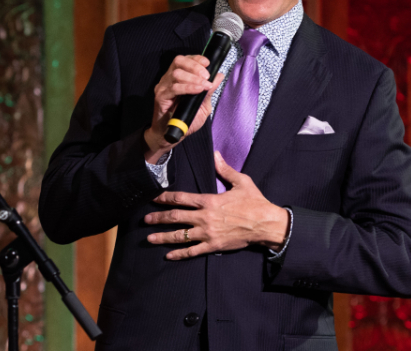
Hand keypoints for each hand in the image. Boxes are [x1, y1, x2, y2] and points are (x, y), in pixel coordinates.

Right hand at [144, 55, 224, 162]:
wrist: (173, 135)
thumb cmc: (187, 119)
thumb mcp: (203, 104)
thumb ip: (209, 90)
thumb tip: (219, 76)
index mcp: (178, 77)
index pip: (185, 60)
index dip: (197, 58)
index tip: (208, 63)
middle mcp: (169, 79)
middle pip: (179, 61)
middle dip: (195, 66)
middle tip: (207, 76)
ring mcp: (163, 87)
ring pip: (177, 74)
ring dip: (194, 78)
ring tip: (204, 86)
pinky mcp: (160, 97)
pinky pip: (174, 88)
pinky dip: (188, 87)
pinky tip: (197, 90)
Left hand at [144, 152, 289, 259]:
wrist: (265, 224)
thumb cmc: (255, 202)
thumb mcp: (241, 182)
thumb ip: (225, 169)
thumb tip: (216, 155)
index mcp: (210, 201)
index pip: (182, 198)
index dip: (165, 198)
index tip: (154, 198)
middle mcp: (205, 217)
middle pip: (176, 217)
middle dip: (159, 218)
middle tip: (146, 220)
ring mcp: (208, 233)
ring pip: (181, 236)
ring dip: (164, 237)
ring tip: (150, 238)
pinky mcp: (214, 245)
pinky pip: (193, 251)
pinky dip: (180, 254)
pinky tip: (169, 255)